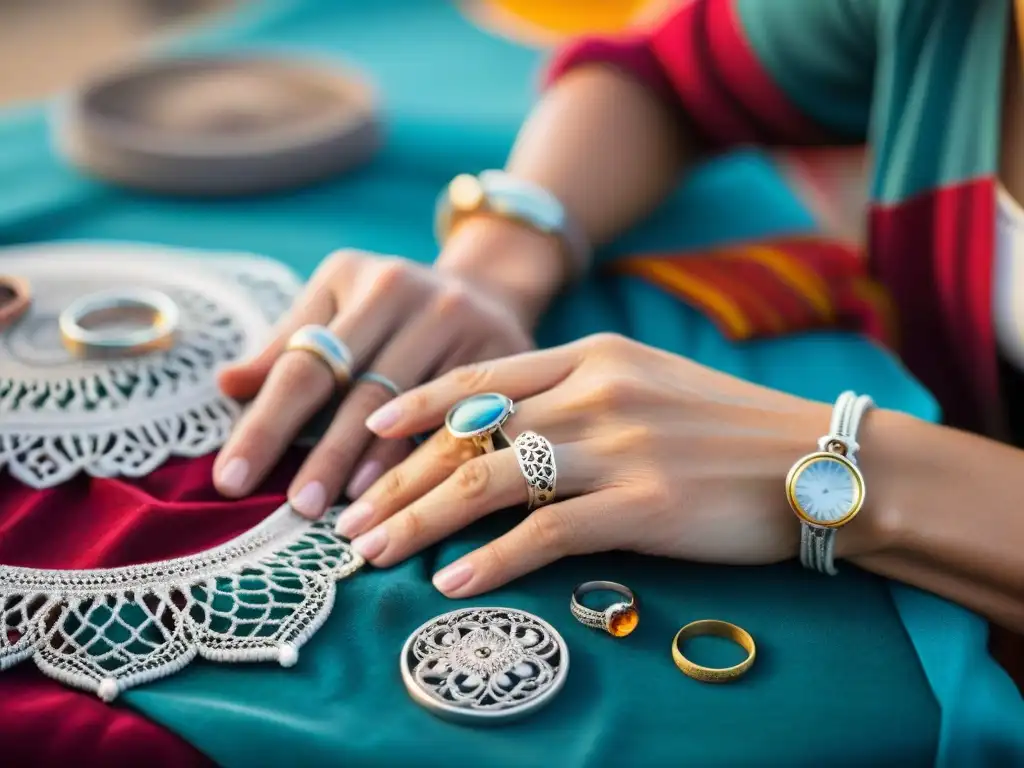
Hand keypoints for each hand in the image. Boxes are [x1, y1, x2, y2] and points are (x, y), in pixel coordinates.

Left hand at [212, 247, 535, 515]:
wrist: (485, 287)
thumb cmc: (389, 309)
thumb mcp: (335, 306)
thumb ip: (284, 348)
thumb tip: (227, 386)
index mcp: (355, 278)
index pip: (303, 362)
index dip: (265, 424)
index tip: (230, 479)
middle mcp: (407, 290)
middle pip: (356, 389)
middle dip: (321, 455)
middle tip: (295, 511)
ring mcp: (458, 319)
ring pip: (409, 407)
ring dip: (373, 465)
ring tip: (347, 515)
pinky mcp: (501, 349)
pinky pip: (459, 415)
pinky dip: (426, 456)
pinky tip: (406, 495)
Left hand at [335, 333, 853, 597]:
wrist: (818, 459)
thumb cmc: (728, 426)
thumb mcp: (648, 383)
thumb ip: (577, 394)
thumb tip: (502, 431)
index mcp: (594, 356)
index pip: (481, 377)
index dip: (417, 404)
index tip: (370, 430)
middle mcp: (594, 392)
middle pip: (468, 436)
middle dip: (396, 479)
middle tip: (347, 518)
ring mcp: (616, 447)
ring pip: (487, 482)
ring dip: (418, 521)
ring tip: (372, 553)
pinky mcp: (641, 506)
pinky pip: (543, 535)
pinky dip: (490, 562)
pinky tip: (451, 584)